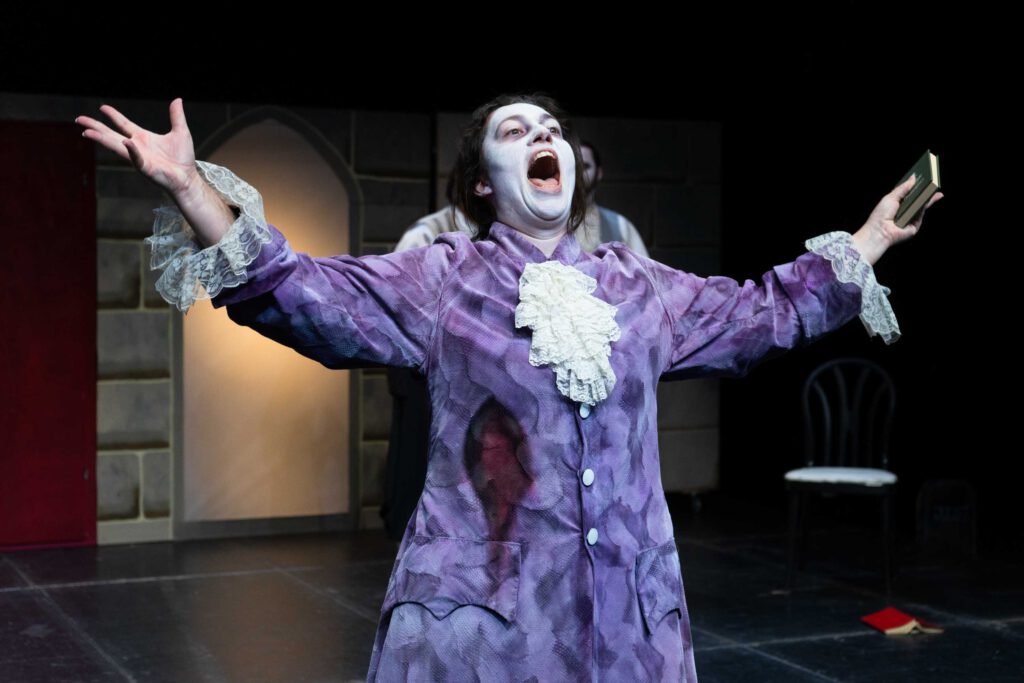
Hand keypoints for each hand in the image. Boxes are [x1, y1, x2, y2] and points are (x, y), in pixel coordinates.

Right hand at [76, 98, 198, 199]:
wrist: (188, 177)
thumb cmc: (183, 158)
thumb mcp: (181, 132)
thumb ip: (176, 116)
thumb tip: (177, 99)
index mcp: (143, 138)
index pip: (124, 124)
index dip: (113, 116)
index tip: (102, 107)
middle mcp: (136, 147)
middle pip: (111, 134)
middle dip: (95, 127)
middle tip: (79, 119)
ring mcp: (138, 158)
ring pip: (116, 146)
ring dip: (101, 139)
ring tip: (86, 132)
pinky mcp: (144, 168)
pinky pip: (136, 158)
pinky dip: (131, 150)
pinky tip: (125, 142)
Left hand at [852, 175, 943, 264]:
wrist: (879, 232)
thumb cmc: (881, 215)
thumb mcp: (891, 197)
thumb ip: (903, 188)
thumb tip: (913, 177)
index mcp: (896, 204)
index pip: (908, 193)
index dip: (915, 186)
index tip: (923, 176)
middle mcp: (904, 212)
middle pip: (917, 199)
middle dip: (925, 190)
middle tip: (933, 179)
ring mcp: (910, 219)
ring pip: (922, 205)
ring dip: (928, 196)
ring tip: (934, 185)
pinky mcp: (915, 225)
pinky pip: (922, 213)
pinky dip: (925, 205)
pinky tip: (929, 196)